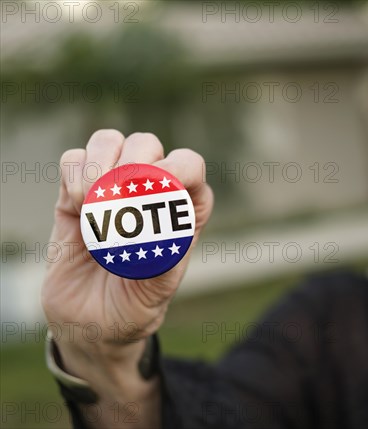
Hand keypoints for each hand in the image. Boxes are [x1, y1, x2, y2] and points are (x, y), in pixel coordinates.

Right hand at [41, 130, 212, 362]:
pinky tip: (77, 205)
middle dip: (133, 163)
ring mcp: (111, 188)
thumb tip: (159, 230)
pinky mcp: (75, 195)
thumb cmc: (133, 308)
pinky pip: (73, 160)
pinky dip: (73, 174)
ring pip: (109, 141)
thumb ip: (163, 262)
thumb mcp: (156, 292)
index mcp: (182, 210)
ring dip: (99, 163)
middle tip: (120, 199)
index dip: (177, 166)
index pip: (190, 165)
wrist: (89, 324)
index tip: (156, 187)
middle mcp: (150, 191)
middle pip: (147, 144)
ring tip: (93, 201)